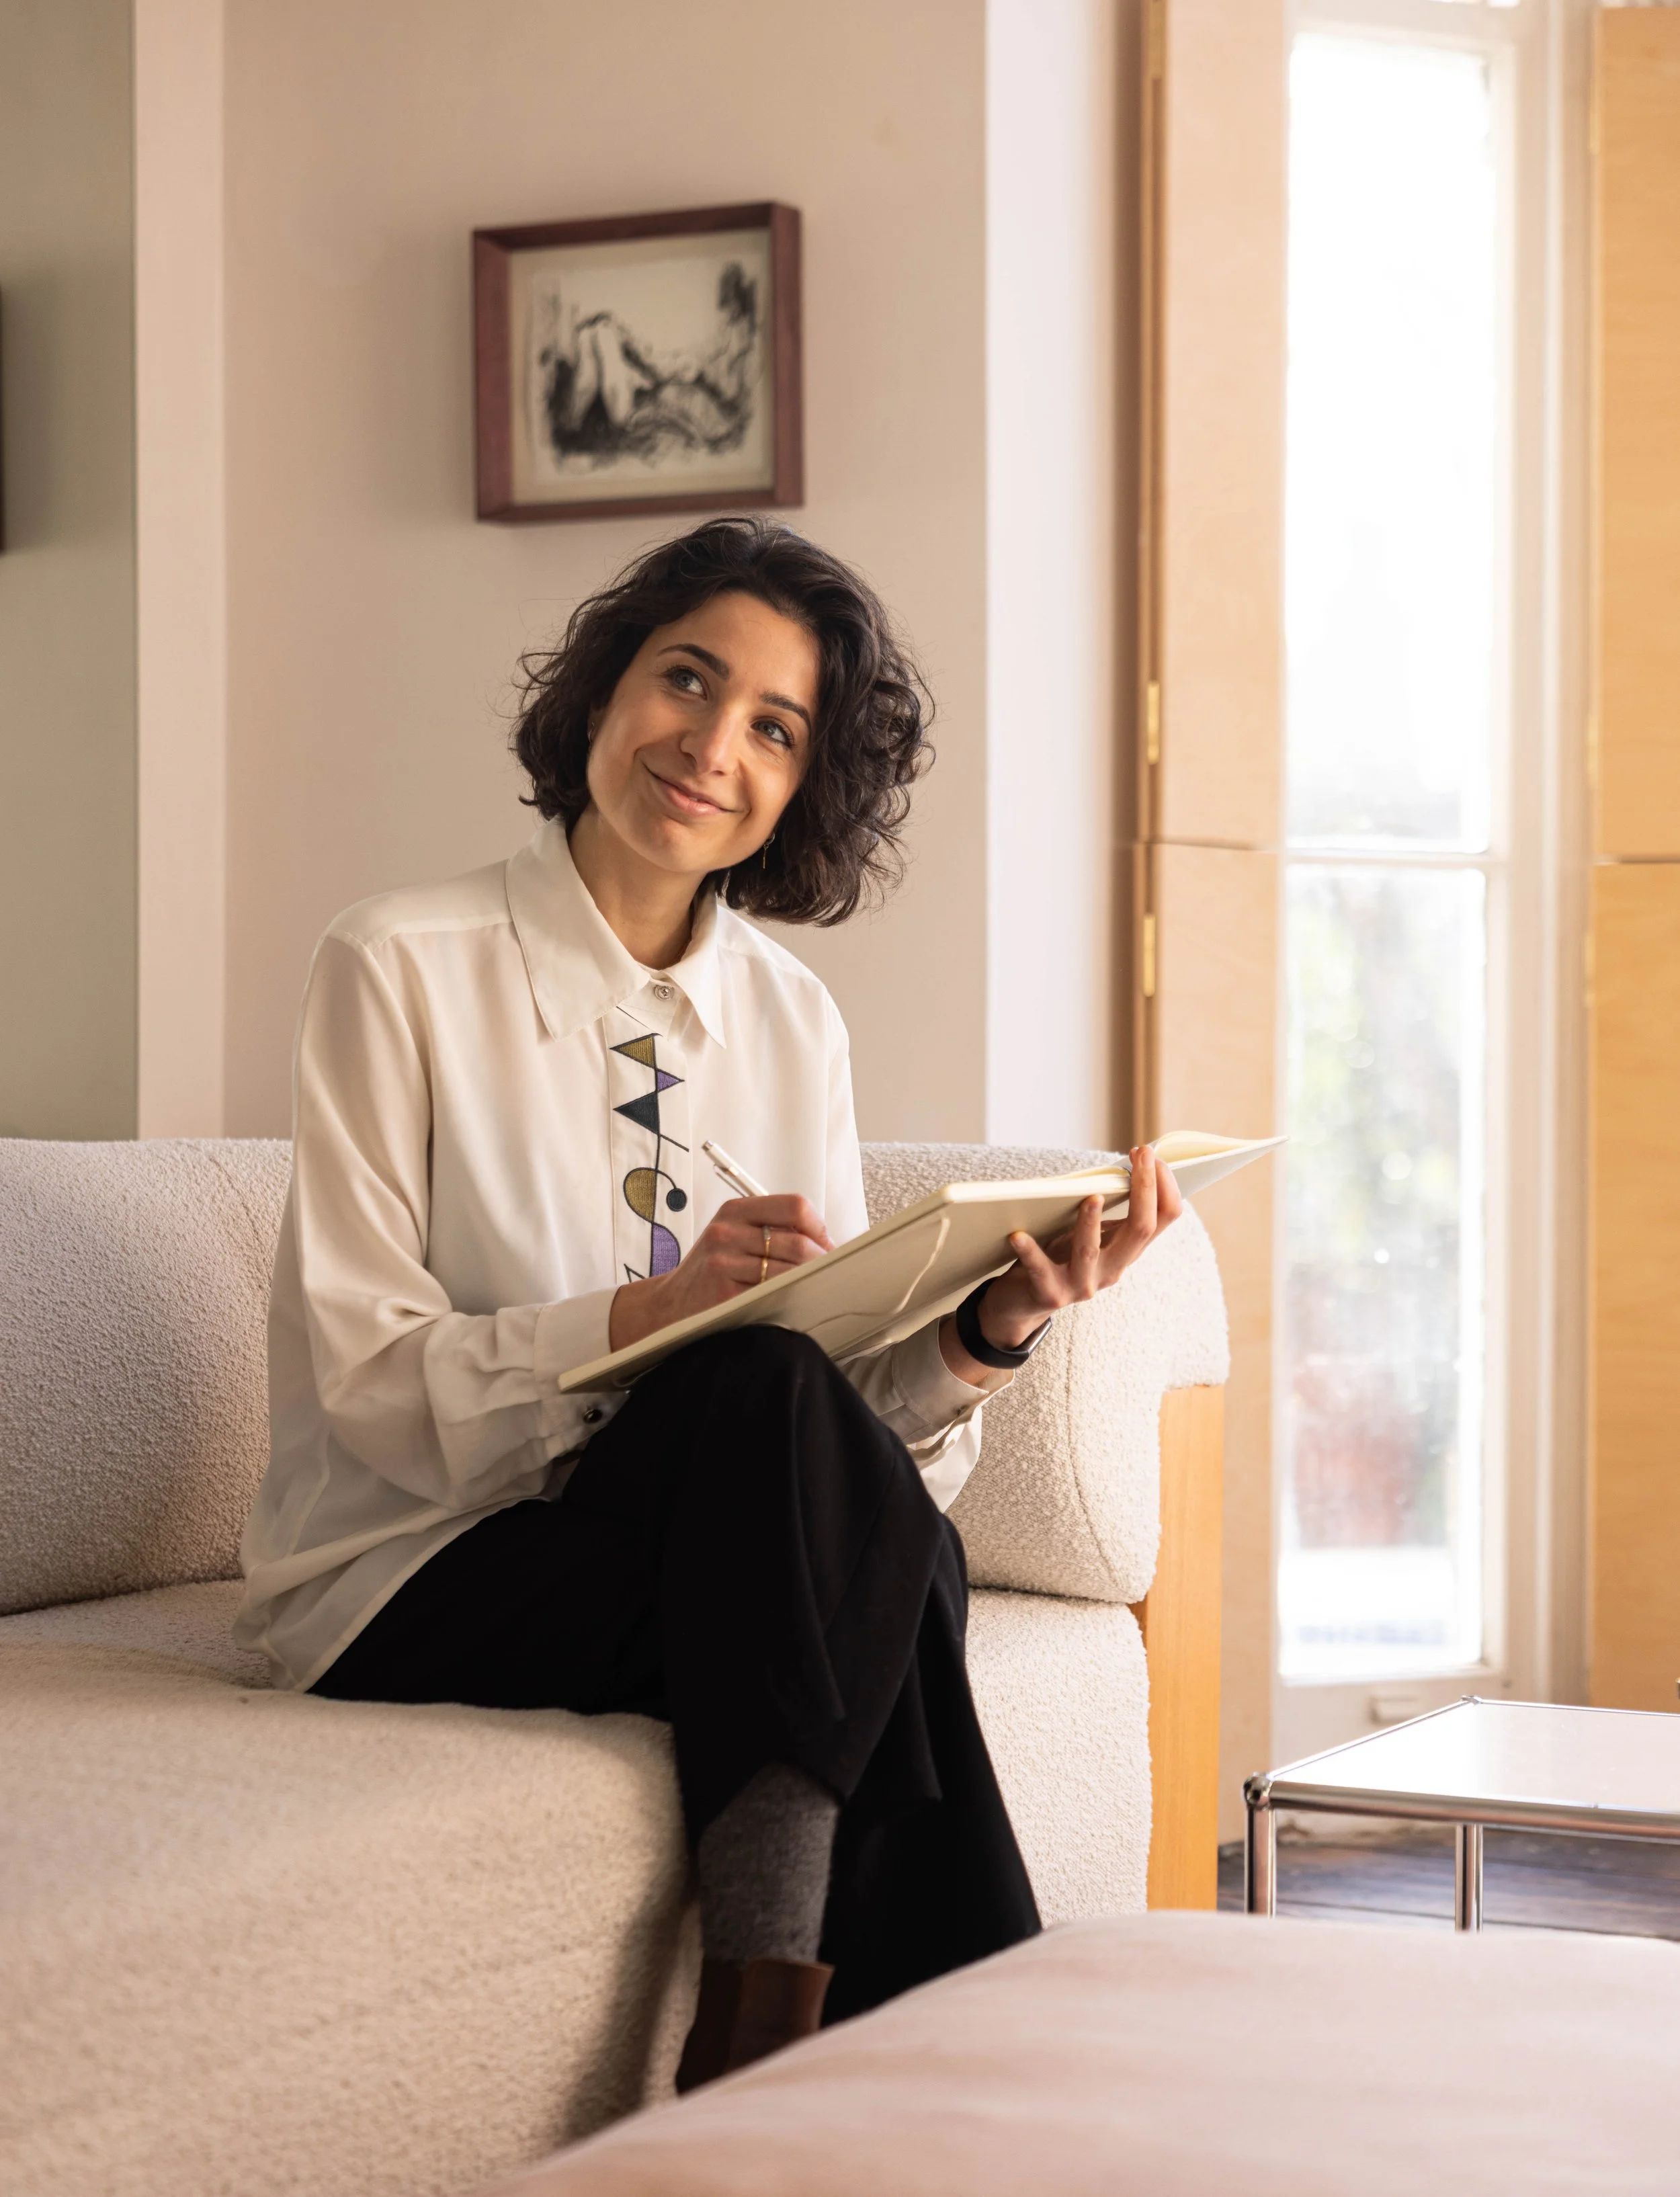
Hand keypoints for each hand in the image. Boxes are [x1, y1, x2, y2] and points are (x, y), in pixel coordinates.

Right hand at [609, 1194, 831, 1350]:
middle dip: (822, 1262)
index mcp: (734, 1210)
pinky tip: (794, 1303)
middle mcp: (726, 1231)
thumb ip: (772, 1231)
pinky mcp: (723, 1293)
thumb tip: (828, 1243)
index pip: (794, 1206)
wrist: (669, 1305)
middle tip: (831, 1275)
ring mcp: (723, 1262)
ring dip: (810, 1283)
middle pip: (797, 1243)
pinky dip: (791, 1299)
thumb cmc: (711, 1272)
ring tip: (817, 1289)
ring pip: (789, 1271)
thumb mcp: (733, 1237)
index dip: (819, 1227)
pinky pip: (772, 1294)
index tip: (827, 1245)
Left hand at [938, 1147, 1181, 1379]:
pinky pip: (1040, 1270)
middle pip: (1140, 1230)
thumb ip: (1110, 1212)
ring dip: (1090, 1222)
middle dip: (1144, 1189)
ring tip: (1091, 1197)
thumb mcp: (1093, 1233)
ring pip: (1091, 1251)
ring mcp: (1082, 1284)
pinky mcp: (1051, 1294)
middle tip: (1140, 1154)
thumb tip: (1125, 1167)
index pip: (1161, 1219)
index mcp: (1126, 1250)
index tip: (1154, 1155)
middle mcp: (1112, 1269)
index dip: (1165, 1186)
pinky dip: (1030, 1251)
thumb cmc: (1059, 1256)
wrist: (1025, 1302)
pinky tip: (1017, 1234)